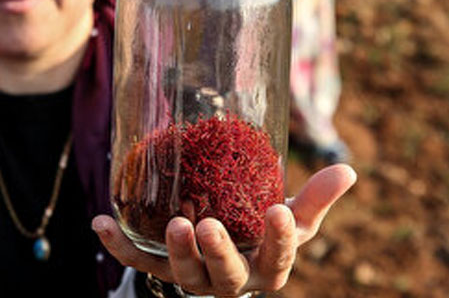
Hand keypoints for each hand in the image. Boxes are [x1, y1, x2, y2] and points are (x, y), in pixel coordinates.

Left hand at [93, 164, 355, 295]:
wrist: (228, 247)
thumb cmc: (262, 228)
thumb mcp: (292, 216)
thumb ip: (315, 196)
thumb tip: (348, 168)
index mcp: (268, 268)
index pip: (278, 259)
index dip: (279, 239)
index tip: (277, 210)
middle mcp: (232, 280)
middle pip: (225, 276)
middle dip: (216, 253)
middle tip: (206, 225)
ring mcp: (194, 277)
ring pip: (183, 275)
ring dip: (173, 252)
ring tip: (171, 224)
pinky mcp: (161, 269)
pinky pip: (138, 262)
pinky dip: (117, 246)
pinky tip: (100, 223)